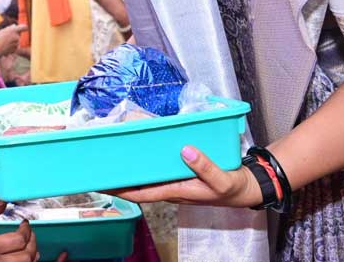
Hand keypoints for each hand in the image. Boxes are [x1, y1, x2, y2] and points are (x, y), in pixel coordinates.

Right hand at [0, 25, 25, 60]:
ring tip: (4, 43)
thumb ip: (10, 28)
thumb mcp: (3, 31)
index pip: (24, 27)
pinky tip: (5, 47)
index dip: (24, 27)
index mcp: (14, 30)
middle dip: (14, 36)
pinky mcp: (16, 49)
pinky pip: (15, 47)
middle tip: (6, 37)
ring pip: (16, 41)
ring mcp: (17, 44)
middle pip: (18, 35)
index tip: (25, 28)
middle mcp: (17, 36)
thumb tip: (15, 26)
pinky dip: (11, 47)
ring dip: (12, 42)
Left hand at [109, 146, 261, 207]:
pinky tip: (138, 150)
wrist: (245, 188)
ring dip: (130, 169)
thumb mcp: (223, 179)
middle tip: (98, 165)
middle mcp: (171, 187)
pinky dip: (145, 161)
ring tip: (111, 156)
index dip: (121, 189)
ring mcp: (174, 181)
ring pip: (146, 176)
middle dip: (118, 178)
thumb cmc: (233, 188)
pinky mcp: (180, 173)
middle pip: (138, 185)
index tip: (102, 183)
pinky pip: (157, 168)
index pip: (141, 193)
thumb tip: (185, 150)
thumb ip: (205, 167)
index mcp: (177, 192)